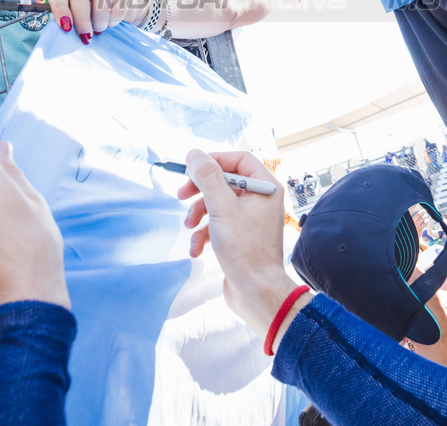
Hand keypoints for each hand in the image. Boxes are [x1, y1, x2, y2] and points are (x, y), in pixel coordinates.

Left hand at [46, 0, 147, 42]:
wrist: (116, 1)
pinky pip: (118, 4)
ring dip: (99, 21)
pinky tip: (111, 22)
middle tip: (85, 35)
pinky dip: (114, 19)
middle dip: (81, 19)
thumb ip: (67, 14)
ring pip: (100, 0)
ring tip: (99, 28)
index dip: (59, 7)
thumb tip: (66, 28)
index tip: (66, 26)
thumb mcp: (73, 7)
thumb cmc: (89, 6)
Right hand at [178, 149, 306, 342]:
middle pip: (225, 181)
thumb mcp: (221, 208)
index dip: (213, 161)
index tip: (190, 169)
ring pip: (218, 204)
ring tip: (189, 228)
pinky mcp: (242, 237)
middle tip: (180, 195)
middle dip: (200, 190)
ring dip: (199, 215)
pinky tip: (197, 249)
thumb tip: (194, 153)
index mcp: (266, 187)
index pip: (238, 159)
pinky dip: (205, 233)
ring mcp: (252, 219)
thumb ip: (207, 178)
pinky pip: (219, 225)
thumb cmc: (245, 250)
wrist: (256, 293)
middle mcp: (262, 200)